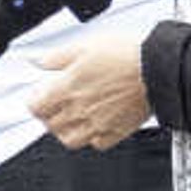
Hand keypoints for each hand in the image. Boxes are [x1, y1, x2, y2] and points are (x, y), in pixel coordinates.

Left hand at [27, 27, 152, 148]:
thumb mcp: (84, 46)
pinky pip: (97, 144)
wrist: (156, 70)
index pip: (36, 106)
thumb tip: (37, 61)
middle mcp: (78, 110)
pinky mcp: (116, 132)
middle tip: (55, 106)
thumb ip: (56, 57)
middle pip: (50, 125)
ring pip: (69, 139)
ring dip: (65, 130)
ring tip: (71, 119)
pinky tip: (95, 125)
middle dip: (49, 115)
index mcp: (67, 89)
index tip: (39, 95)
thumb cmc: (125, 56)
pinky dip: (92, 138)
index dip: (35, 100)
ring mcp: (97, 124)